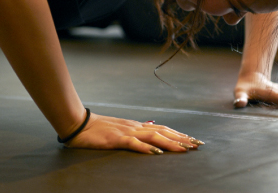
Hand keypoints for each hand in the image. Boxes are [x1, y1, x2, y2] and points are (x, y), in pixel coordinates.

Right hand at [65, 113, 203, 153]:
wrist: (79, 123)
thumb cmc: (99, 127)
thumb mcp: (122, 126)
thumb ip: (138, 127)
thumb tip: (153, 124)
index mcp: (137, 126)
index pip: (163, 129)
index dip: (178, 134)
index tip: (193, 140)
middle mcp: (135, 127)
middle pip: (163, 132)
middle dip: (181, 139)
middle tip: (198, 144)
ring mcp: (127, 132)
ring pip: (153, 137)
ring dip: (170, 143)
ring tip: (184, 149)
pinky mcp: (117, 139)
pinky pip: (134, 144)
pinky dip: (146, 148)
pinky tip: (157, 153)